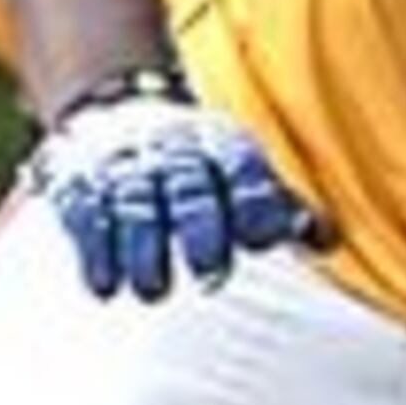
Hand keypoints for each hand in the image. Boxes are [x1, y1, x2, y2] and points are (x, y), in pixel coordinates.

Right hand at [23, 65, 318, 302]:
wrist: (116, 113)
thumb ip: (282, 206)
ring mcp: (124, 167)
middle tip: (209, 273)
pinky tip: (104, 287)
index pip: (243, 172)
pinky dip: (94, 251)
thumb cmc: (201, 165)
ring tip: (153, 291)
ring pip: (135, 206)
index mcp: (222, 147)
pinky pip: (85, 214)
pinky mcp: (79, 183)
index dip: (255, 202)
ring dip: (143, 250)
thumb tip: (326, 240)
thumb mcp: (242, 172)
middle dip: (200, 229)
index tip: (263, 239)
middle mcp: (174, 153)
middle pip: (190, 189)